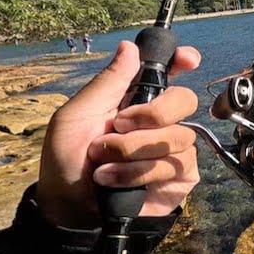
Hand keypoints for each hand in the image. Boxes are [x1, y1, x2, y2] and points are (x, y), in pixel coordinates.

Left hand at [36, 40, 201, 228]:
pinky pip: (177, 165)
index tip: (187, 60)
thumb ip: (106, 83)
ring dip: (133, 151)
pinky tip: (115, 181)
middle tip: (119, 126)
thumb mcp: (75, 116)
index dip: (181, 61)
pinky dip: (140, 173)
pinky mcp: (178, 178)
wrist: (67, 208)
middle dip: (152, 113)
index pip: (168, 72)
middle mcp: (157, 122)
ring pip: (178, 136)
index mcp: (134, 99)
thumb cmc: (66, 160)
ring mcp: (171, 150)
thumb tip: (130, 46)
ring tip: (103, 164)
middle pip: (184, 100)